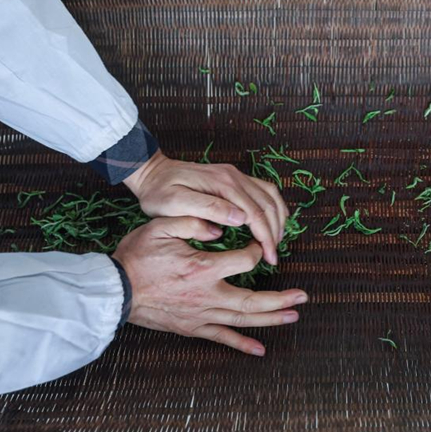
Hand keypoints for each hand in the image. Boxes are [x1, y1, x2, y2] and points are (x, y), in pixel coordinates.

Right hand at [112, 216, 307, 355]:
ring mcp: (201, 314)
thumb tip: (220, 223)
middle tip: (303, 296)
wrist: (114, 290)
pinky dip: (242, 344)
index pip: (246, 260)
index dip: (258, 251)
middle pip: (254, 299)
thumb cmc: (136, 256)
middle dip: (281, 298)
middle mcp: (208, 294)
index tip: (259, 246)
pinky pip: (221, 338)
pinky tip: (260, 350)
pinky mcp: (192, 327)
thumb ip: (192, 221)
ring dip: (271, 319)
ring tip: (294, 316)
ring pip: (243, 319)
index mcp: (204, 267)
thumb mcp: (161, 227)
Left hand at [123, 150, 288, 264]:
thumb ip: (208, 209)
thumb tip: (240, 218)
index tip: (269, 258)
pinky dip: (274, 207)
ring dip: (278, 219)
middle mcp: (234, 176)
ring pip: (271, 196)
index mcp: (223, 184)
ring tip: (276, 242)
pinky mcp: (234, 177)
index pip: (255, 213)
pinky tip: (273, 221)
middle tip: (273, 256)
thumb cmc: (159, 193)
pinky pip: (264, 190)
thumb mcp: (176, 204)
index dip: (265, 238)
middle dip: (275, 232)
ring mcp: (235, 174)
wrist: (152, 173)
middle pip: (267, 205)